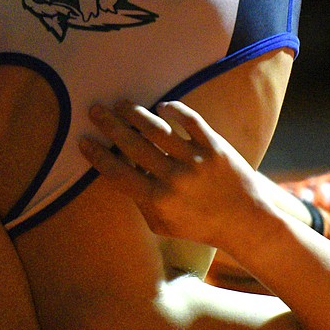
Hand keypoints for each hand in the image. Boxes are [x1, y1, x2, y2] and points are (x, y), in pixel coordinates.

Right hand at [78, 100, 269, 247]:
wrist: (246, 221)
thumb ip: (139, 202)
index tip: (83, 140)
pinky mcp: (216, 147)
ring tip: (122, 104)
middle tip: (95, 110)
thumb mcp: (162, 224)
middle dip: (110, 125)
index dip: (97, 155)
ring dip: (136, 114)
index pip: (118, 173)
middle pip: (133, 145)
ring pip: (158, 129)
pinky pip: (191, 122)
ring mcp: (196, 161)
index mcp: (157, 200)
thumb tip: (118, 173)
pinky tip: (161, 106)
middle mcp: (174, 179)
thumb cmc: (199, 225)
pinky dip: (174, 110)